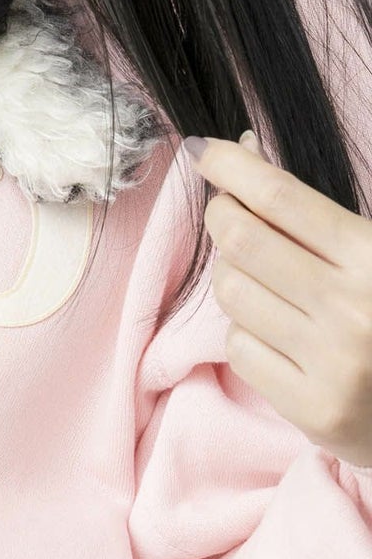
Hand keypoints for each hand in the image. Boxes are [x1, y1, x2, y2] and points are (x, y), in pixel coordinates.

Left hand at [190, 131, 371, 469]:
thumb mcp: (367, 253)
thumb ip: (310, 212)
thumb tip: (242, 150)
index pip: (279, 196)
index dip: (229, 166)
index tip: (204, 151)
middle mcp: (352, 310)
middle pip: (240, 238)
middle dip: (222, 215)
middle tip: (228, 212)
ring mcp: (331, 364)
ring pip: (231, 291)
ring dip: (234, 277)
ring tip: (266, 284)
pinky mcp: (312, 409)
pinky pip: (238, 348)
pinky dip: (246, 334)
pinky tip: (280, 338)